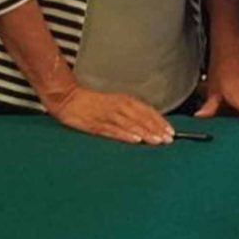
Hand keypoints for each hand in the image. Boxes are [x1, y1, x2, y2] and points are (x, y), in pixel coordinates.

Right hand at [46, 83, 174, 144]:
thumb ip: (129, 112)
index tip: (171, 131)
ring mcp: (108, 115)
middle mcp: (118, 106)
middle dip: (156, 129)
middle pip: (141, 118)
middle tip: (169, 139)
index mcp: (124, 100)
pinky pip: (113, 130)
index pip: (147, 110)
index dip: (159, 121)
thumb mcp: (114, 103)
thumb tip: (147, 123)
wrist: (68, 98)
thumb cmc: (91, 102)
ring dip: (145, 132)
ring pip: (130, 124)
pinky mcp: (96, 124)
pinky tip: (135, 140)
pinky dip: (125, 135)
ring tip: (157, 141)